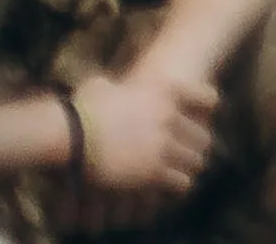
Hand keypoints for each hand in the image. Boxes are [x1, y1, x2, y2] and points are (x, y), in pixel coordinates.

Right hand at [68, 57, 216, 205]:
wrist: (66, 136)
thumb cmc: (77, 110)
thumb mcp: (99, 88)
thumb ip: (112, 86)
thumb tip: (103, 86)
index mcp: (166, 93)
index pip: (209, 99)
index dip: (207, 111)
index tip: (204, 118)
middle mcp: (171, 118)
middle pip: (203, 136)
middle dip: (196, 147)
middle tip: (190, 155)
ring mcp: (164, 146)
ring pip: (195, 162)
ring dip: (187, 168)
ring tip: (178, 174)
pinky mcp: (153, 173)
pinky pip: (180, 183)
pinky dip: (176, 187)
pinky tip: (167, 188)